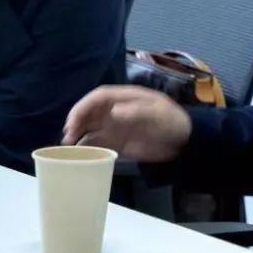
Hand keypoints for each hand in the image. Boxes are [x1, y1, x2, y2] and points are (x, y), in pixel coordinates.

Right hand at [62, 86, 190, 160]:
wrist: (184, 142)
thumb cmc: (172, 122)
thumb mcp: (158, 114)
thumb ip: (136, 112)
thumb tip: (113, 111)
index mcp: (125, 98)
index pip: (98, 97)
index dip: (83, 107)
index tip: (73, 121)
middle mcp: (116, 110)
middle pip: (89, 112)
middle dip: (76, 122)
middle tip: (67, 137)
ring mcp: (116, 127)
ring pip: (90, 128)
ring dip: (78, 135)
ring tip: (69, 148)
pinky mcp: (117, 142)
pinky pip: (97, 143)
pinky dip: (86, 147)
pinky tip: (79, 155)